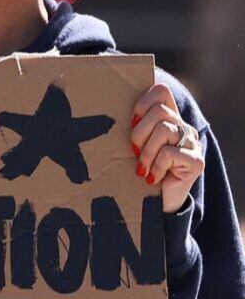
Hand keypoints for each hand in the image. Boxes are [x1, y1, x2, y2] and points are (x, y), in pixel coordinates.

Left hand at [131, 83, 203, 212]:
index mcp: (169, 120)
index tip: (131, 124)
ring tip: (142, 169)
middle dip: (139, 133)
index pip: (161, 92)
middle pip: (160, 112)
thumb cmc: (137, 174)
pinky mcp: (196, 162)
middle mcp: (184, 128)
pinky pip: (170, 153)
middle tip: (134, 152)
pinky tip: (152, 178)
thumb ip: (128, 128)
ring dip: (146, 153)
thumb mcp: (130, 147)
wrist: (154, 206)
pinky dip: (155, 167)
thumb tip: (102, 113)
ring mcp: (193, 144)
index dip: (142, 104)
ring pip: (164, 131)